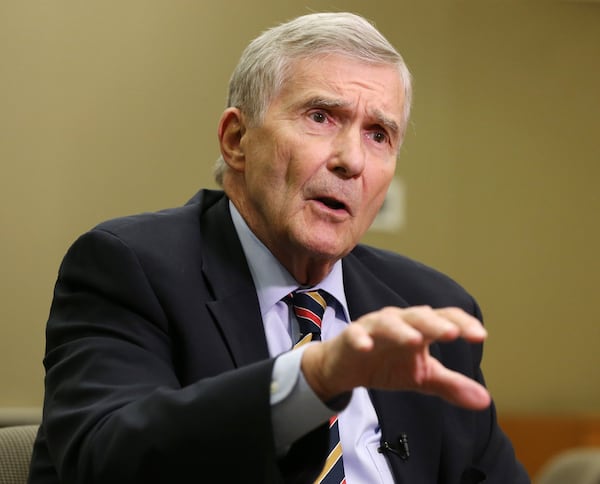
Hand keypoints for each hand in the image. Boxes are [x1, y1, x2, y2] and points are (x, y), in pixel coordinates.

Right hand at [301, 305, 490, 409]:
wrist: (347, 368)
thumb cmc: (387, 364)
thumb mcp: (422, 377)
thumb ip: (451, 385)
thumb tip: (486, 400)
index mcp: (420, 328)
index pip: (444, 319)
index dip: (462, 324)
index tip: (480, 336)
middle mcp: (399, 321)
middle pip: (418, 316)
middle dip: (435, 324)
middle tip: (451, 333)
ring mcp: (374, 327)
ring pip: (388, 322)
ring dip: (401, 330)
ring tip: (415, 341)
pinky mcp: (351, 336)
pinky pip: (355, 334)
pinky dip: (361, 338)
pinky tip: (367, 347)